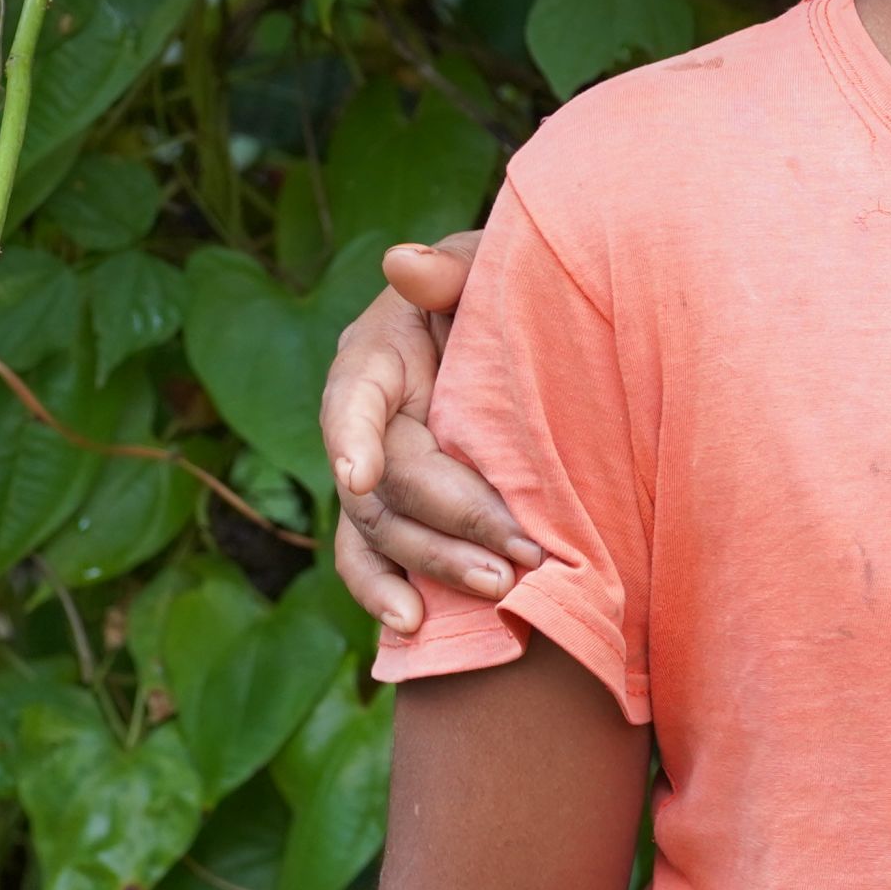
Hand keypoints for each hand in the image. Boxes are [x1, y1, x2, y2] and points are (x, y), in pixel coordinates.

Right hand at [320, 231, 538, 632]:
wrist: (539, 334)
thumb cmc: (509, 291)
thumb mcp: (488, 266)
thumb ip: (453, 268)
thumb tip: (404, 265)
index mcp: (377, 355)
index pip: (352, 397)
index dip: (352, 436)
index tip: (360, 474)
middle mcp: (368, 419)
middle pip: (386, 481)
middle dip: (447, 521)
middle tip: (516, 557)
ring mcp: (379, 473)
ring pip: (382, 530)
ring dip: (435, 564)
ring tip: (499, 588)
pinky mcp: (400, 512)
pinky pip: (375, 560)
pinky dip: (386, 593)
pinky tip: (416, 624)